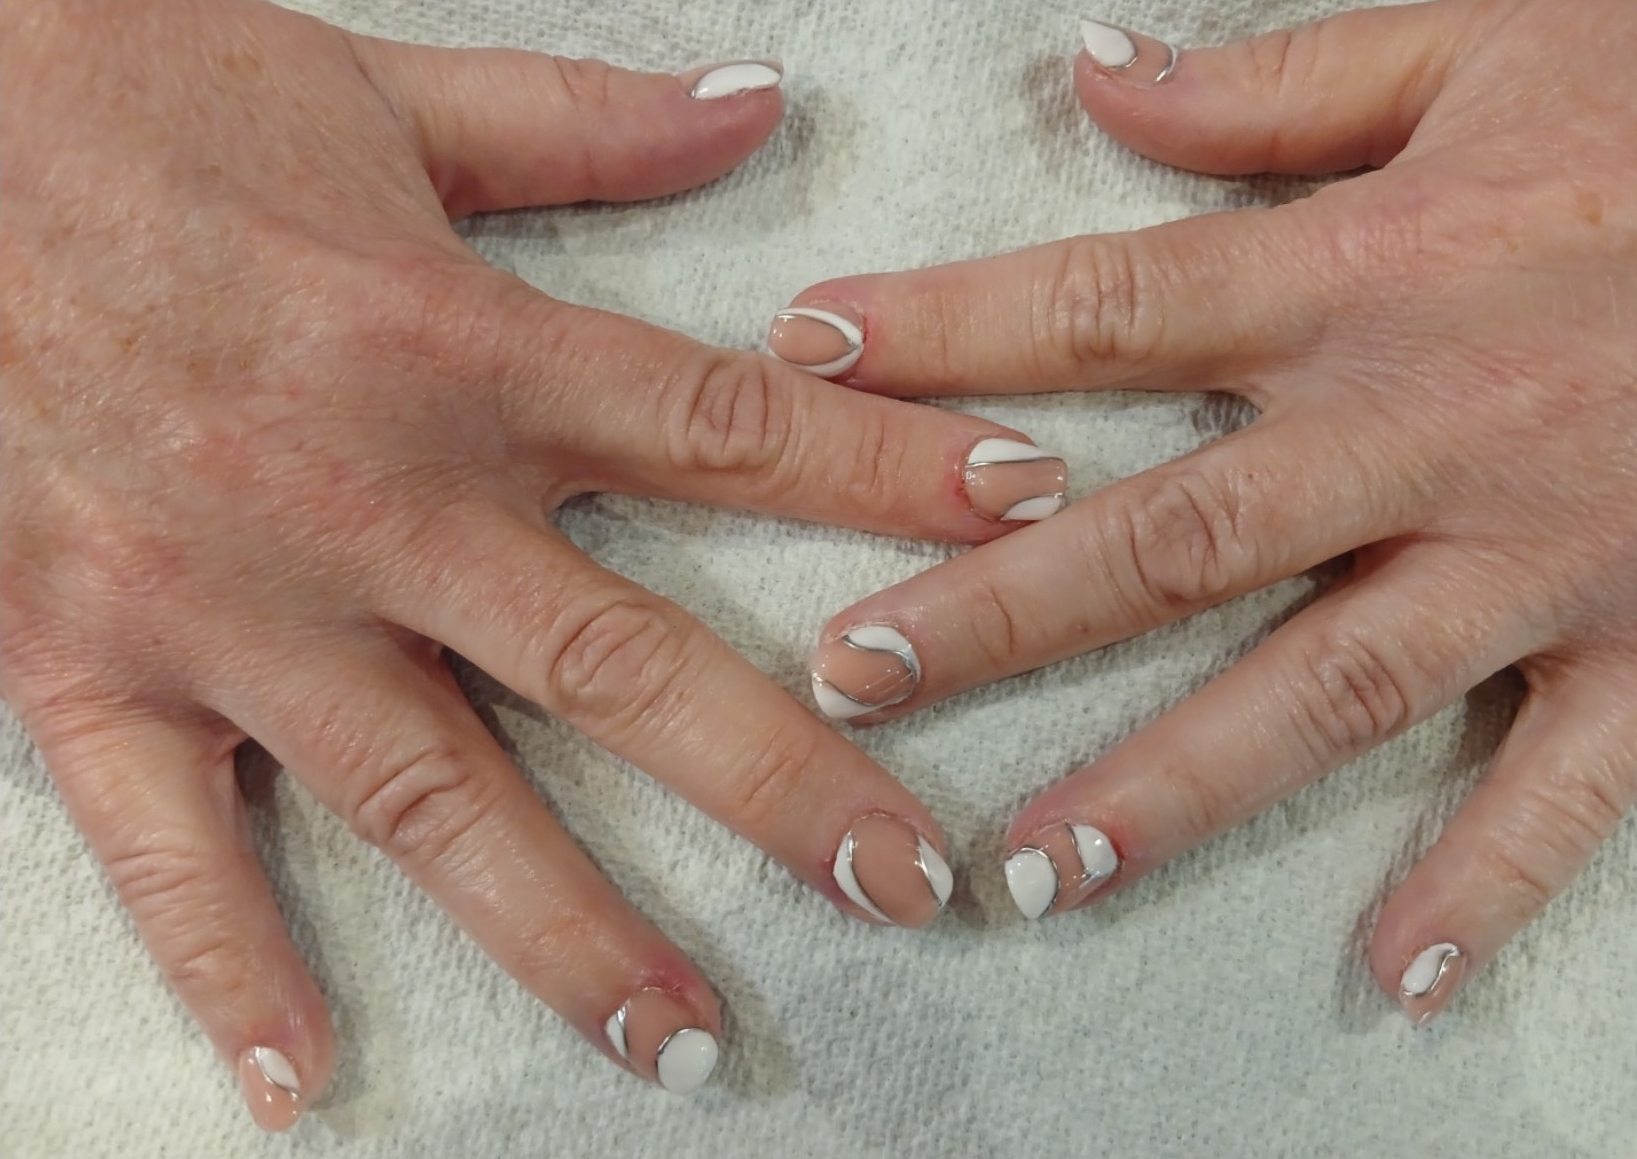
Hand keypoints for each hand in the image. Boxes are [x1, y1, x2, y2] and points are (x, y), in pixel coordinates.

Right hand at [0, 0, 1041, 1125]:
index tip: (1021, 516)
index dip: (891, 471)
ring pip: (431, 797)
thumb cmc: (138, 96)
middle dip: (779, 779)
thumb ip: (585, 127)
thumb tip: (760, 113)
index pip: (727, 427)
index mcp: (457, 345)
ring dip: (568, 930)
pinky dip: (225, 966)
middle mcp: (368, 497)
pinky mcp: (82, 665)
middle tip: (904, 886)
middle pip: (620, 662)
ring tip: (682, 1042)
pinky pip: (163, 844)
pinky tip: (298, 1082)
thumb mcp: (384, 94)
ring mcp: (227, 599)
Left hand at [773, 0, 1636, 1024]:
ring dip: (1176, 787)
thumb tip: (1095, 76)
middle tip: (857, 679)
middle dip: (1002, 612)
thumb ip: (1277, 87)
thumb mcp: (1482, 45)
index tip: (808, 353)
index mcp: (1374, 273)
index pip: (1110, 308)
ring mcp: (1544, 550)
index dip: (946, 332)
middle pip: (1176, 537)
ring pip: (1327, 689)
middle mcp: (1432, 427)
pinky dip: (1487, 885)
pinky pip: (1571, 785)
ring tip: (1042, 869)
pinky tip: (1390, 975)